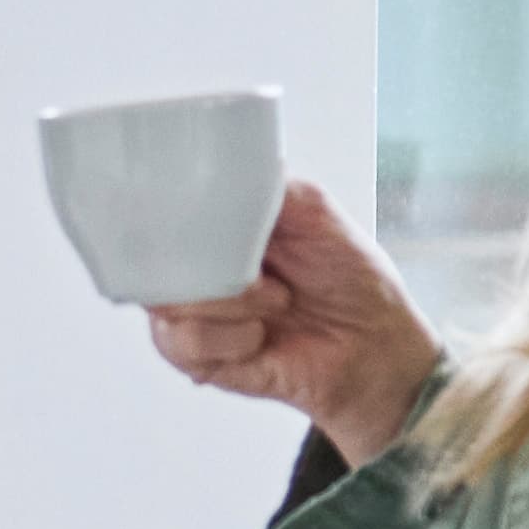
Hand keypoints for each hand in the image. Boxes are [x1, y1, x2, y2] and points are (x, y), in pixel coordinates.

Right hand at [144, 183, 444, 472]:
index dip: (165, 213)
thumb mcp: (314, 207)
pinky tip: (259, 337)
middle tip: (257, 268)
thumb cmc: (350, 278)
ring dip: (228, 303)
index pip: (162, 212)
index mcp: (218, 227)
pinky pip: (182, 342)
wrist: (374, 345)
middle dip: (205, 261)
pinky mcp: (199, 358)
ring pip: (164, 302)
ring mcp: (195, 312)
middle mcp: (199, 268)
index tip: (192, 214)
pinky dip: (228, 338)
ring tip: (275, 302)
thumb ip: (264, 186)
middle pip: (154, 257)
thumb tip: (220, 170)